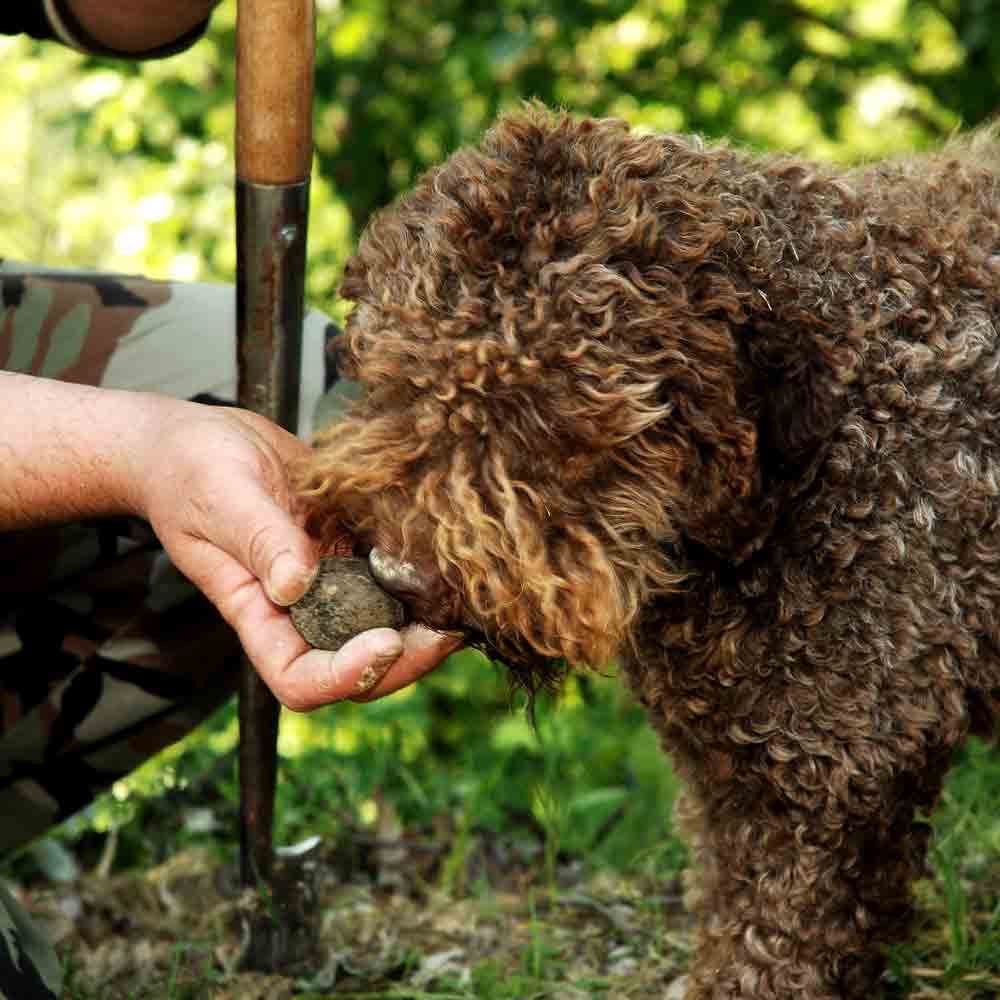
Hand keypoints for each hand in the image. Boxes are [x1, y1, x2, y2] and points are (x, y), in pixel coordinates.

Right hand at [132, 402, 460, 709]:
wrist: (200, 441)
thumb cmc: (191, 472)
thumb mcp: (222, 499)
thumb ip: (260, 540)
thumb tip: (296, 584)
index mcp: (257, 612)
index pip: (299, 677)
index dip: (345, 676)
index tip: (384, 641)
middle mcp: (298, 608)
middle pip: (356, 666)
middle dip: (405, 660)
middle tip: (447, 631)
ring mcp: (330, 579)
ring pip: (384, 625)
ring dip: (425, 623)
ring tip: (463, 601)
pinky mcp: (351, 548)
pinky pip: (392, 576)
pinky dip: (423, 577)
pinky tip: (449, 558)